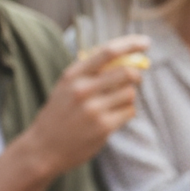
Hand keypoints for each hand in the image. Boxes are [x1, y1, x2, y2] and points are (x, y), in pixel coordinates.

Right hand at [23, 34, 149, 177]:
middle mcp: (82, 89)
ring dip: (129, 97)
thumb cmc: (60, 114)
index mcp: (73, 75)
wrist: (43, 148)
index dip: (130, 44)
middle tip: (137, 78)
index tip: (146, 42)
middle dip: (137, 74)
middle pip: (127, 72)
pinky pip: (129, 111)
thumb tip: (128, 59)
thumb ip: (91, 72)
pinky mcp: (104, 127)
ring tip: (114, 104)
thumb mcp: (66, 87)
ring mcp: (93, 109)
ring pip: (130, 93)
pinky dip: (127, 112)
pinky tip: (113, 117)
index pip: (108, 52)